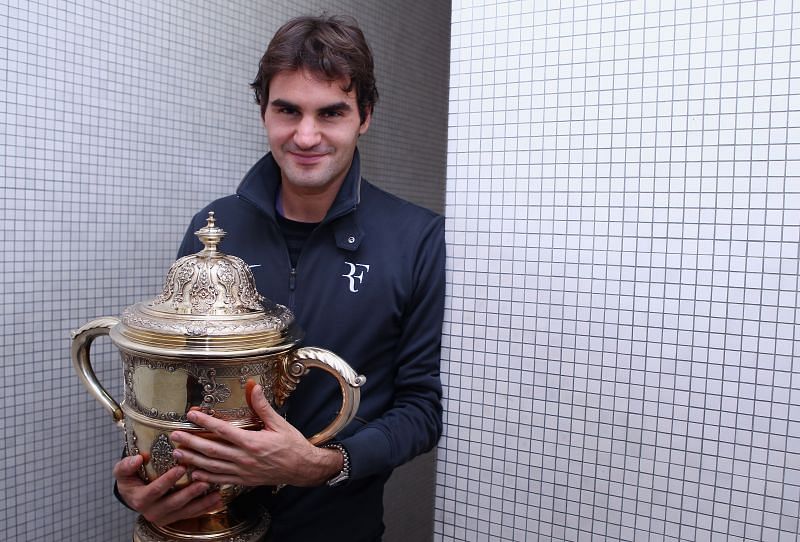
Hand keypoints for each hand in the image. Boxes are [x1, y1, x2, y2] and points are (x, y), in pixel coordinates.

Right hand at [113, 454, 221, 525]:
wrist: (134, 494)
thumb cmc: (131, 479)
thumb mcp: (123, 472)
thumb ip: (126, 466)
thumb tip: (137, 459)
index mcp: (140, 499)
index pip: (155, 491)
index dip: (167, 481)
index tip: (181, 468)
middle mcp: (152, 511)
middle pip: (174, 503)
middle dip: (189, 493)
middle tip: (203, 482)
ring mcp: (165, 517)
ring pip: (185, 511)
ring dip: (201, 503)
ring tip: (215, 493)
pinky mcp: (175, 518)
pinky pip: (192, 515)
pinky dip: (205, 508)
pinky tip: (217, 501)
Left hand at [168, 383, 341, 487]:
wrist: (303, 468)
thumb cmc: (292, 444)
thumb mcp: (279, 423)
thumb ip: (262, 406)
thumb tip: (253, 387)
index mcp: (252, 442)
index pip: (222, 430)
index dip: (205, 422)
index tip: (191, 415)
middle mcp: (244, 458)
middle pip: (211, 450)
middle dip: (190, 442)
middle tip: (174, 436)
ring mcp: (242, 472)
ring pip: (212, 466)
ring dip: (193, 460)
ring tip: (177, 453)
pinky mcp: (244, 481)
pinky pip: (220, 480)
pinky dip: (206, 477)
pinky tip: (194, 473)